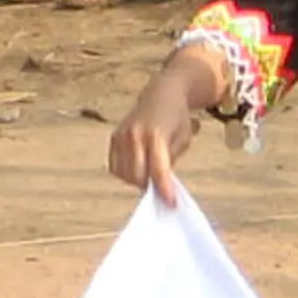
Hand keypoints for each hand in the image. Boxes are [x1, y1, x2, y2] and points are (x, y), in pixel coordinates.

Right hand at [109, 70, 202, 204]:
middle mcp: (135, 135)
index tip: (171, 203)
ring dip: (137, 181)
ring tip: (149, 176)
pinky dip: (125, 173)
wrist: (162, 93)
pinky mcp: (114, 137)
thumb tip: (160, 186)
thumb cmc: (177, 118)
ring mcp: (122, 136)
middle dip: (150, 186)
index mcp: (157, 134)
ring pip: (124, 173)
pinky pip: (115, 166)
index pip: (158, 170)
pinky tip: (137, 169)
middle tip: (161, 190)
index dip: (164, 189)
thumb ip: (170, 161)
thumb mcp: (183, 139)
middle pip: (138, 175)